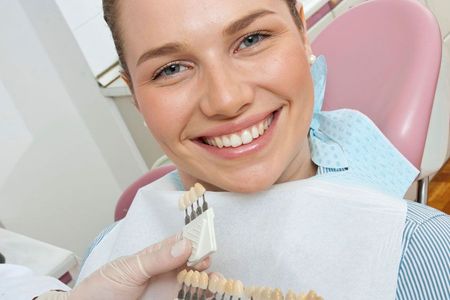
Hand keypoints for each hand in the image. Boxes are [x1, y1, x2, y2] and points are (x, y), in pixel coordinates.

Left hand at [69, 235, 208, 299]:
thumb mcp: (128, 269)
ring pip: (195, 281)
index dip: (194, 237)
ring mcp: (169, 289)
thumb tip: (185, 245)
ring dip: (208, 277)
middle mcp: (166, 271)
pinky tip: (209, 291)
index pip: (180, 241)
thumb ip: (157, 258)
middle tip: (204, 260)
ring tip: (213, 278)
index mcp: (155, 255)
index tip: (205, 236)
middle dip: (203, 257)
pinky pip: (190, 297)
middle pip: (193, 261)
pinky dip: (203, 293)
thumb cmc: (102, 288)